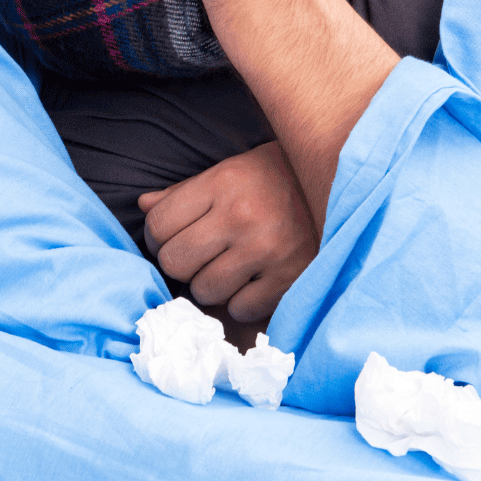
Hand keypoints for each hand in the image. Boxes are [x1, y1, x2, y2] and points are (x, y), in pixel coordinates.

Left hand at [138, 141, 316, 324]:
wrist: (337, 184)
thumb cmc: (271, 180)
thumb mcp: (226, 173)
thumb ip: (183, 192)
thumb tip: (143, 205)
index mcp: (222, 183)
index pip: (158, 225)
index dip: (158, 238)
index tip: (174, 238)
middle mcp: (243, 216)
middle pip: (175, 262)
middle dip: (180, 264)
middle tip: (199, 256)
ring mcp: (268, 249)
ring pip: (204, 290)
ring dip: (211, 285)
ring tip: (229, 267)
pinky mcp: (290, 277)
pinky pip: (241, 308)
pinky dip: (243, 300)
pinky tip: (255, 280)